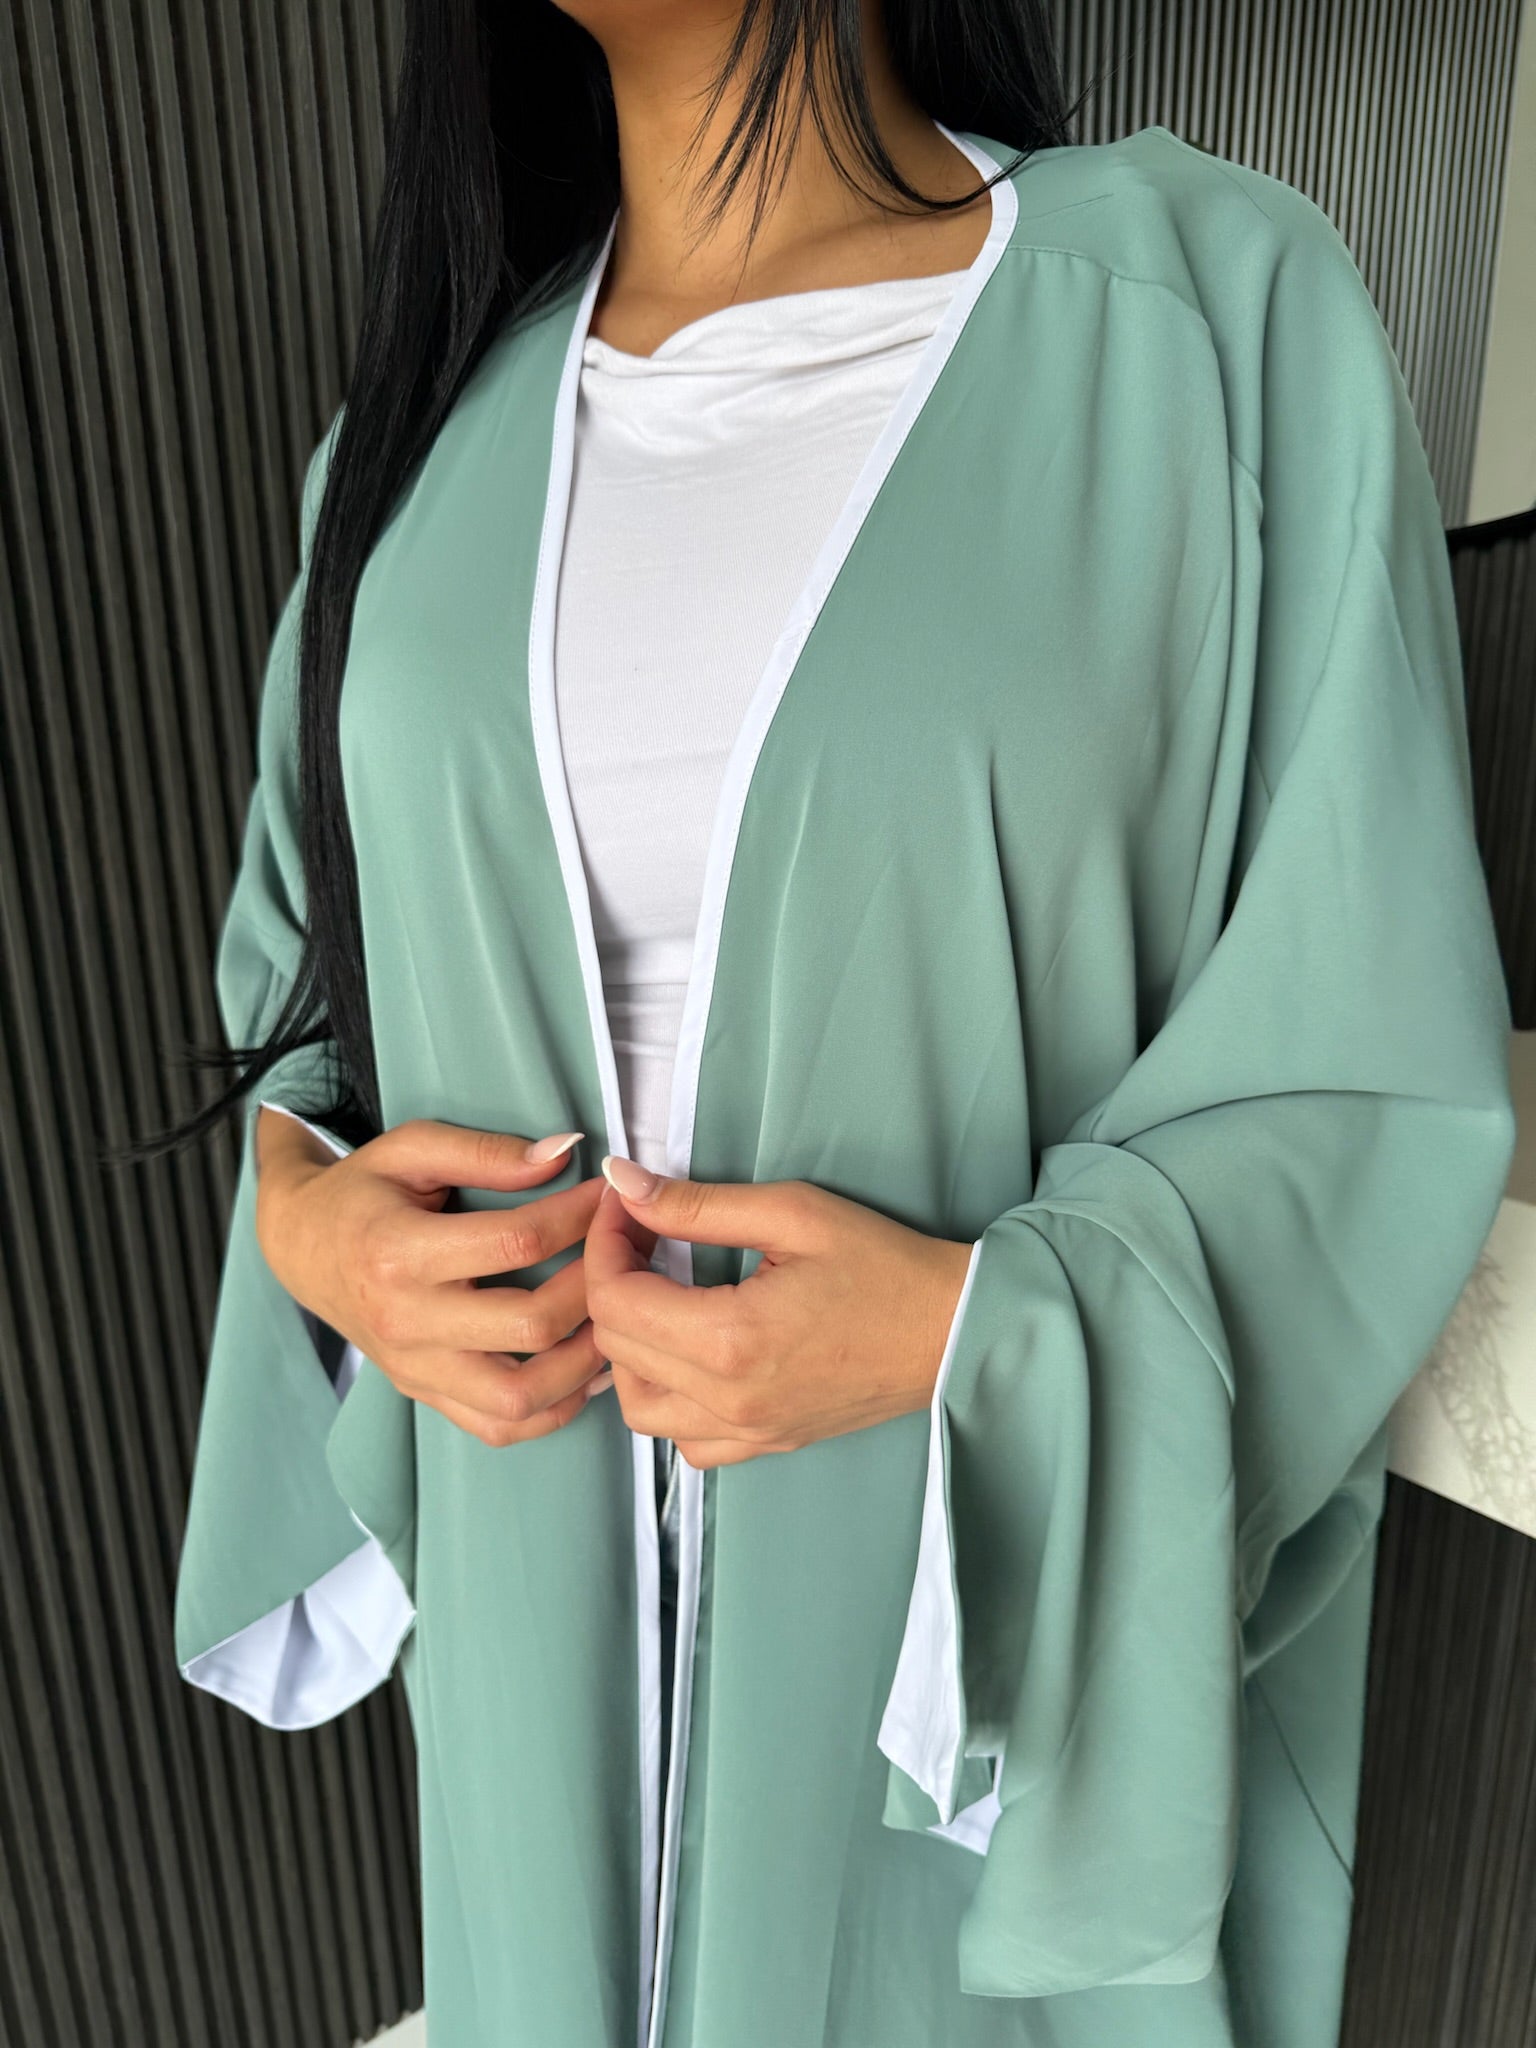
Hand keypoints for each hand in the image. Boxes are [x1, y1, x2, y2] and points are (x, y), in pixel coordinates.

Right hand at [255, 1110, 613, 1445]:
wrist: (302, 1248)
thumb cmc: (365, 1191)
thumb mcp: (412, 1148)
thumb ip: (488, 1151)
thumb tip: (566, 1152)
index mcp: (399, 1252)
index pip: (517, 1242)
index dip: (580, 1217)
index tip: (611, 1196)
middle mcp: (406, 1321)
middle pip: (529, 1325)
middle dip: (595, 1287)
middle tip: (624, 1256)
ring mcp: (416, 1369)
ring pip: (520, 1396)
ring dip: (583, 1362)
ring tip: (613, 1318)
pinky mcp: (425, 1395)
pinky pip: (500, 1427)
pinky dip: (554, 1409)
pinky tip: (584, 1367)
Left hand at [583, 1156, 973, 1468]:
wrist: (953, 1330)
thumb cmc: (885, 1266)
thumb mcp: (793, 1214)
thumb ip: (697, 1204)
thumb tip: (624, 1183)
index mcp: (731, 1340)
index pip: (616, 1299)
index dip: (604, 1244)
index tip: (624, 1207)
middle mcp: (729, 1400)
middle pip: (616, 1348)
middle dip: (611, 1280)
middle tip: (642, 1233)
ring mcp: (748, 1431)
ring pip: (637, 1405)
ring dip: (629, 1348)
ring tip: (657, 1294)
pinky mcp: (767, 1443)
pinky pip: (684, 1440)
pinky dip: (667, 1399)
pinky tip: (689, 1353)